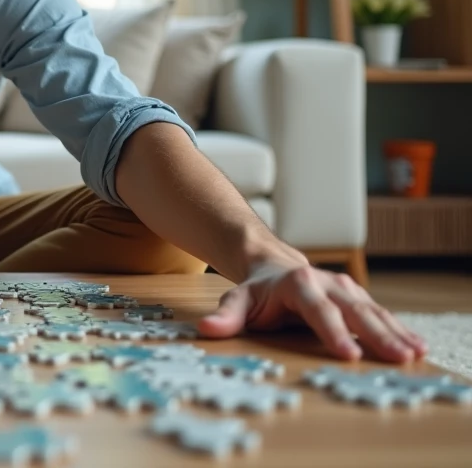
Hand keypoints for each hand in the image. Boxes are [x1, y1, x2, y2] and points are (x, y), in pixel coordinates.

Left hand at [197, 262, 427, 362]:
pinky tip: (417, 346)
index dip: (333, 332)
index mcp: (298, 284)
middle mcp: (327, 283)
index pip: (318, 311)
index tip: (348, 355)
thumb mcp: (238, 300)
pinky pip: (381, 314)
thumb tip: (206, 329)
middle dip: (377, 335)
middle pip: (354, 311)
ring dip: (395, 332)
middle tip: (397, 358)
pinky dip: (399, 329)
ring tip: (414, 354)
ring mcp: (345, 289)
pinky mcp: (357, 297)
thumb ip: (226, 316)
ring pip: (373, 311)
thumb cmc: (257, 291)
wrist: (271, 264)